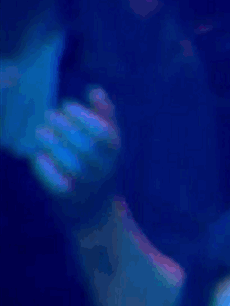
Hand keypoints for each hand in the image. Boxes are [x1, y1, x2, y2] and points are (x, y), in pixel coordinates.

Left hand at [31, 87, 121, 225]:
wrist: (95, 215)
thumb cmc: (98, 169)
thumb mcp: (108, 144)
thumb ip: (104, 116)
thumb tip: (95, 90)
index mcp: (114, 153)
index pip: (103, 132)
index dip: (83, 115)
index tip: (67, 106)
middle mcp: (103, 169)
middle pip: (86, 145)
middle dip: (64, 126)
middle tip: (49, 115)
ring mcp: (86, 184)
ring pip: (70, 163)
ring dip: (52, 144)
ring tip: (41, 132)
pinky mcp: (67, 198)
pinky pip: (55, 182)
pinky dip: (45, 167)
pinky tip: (38, 156)